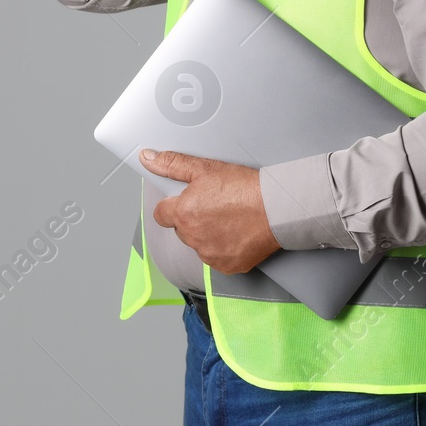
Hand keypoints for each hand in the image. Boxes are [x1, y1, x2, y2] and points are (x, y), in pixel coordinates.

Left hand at [141, 148, 280, 273]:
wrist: (278, 208)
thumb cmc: (245, 187)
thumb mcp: (205, 168)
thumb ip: (172, 164)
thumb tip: (148, 158)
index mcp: (183, 213)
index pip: (161, 215)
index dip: (172, 206)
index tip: (185, 201)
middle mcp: (193, 238)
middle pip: (181, 229)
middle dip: (192, 219)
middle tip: (215, 206)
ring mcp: (210, 254)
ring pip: (199, 244)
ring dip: (207, 234)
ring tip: (229, 218)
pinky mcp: (227, 266)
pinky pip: (216, 258)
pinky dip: (223, 248)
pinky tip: (236, 233)